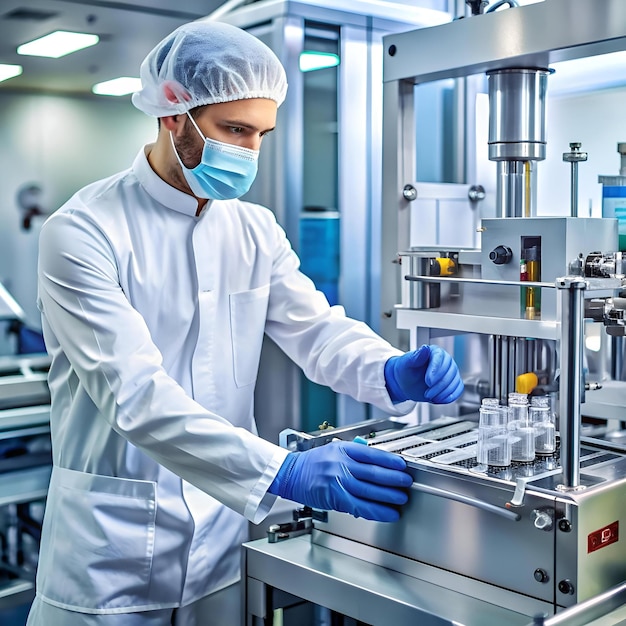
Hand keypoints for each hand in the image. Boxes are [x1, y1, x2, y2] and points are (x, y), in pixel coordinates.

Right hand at [268, 441, 411, 521]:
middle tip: (407, 482)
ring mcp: (338, 481)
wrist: (290, 474)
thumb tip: (374, 454)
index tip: (402, 466)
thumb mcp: (332, 450)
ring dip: (389, 495)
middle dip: (394, 479)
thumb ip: (353, 452)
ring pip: (370, 490)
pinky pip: (360, 506)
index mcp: (343, 449)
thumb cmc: (311, 463)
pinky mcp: (335, 497)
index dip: (390, 461)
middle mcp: (341, 464)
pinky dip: (377, 510)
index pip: (372, 454)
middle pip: (374, 472)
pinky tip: (388, 512)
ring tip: (402, 498)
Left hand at [384, 345, 463, 403]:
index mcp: (434, 352)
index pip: (440, 358)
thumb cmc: (406, 371)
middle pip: (450, 372)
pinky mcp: (453, 383)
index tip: (428, 381)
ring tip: (429, 396)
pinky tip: (438, 399)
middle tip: (426, 393)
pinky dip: (449, 397)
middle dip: (438, 385)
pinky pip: (458, 389)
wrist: (406, 383)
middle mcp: (445, 360)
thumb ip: (416, 356)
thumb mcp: (406, 363)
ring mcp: (451, 372)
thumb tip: (425, 348)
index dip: (435, 370)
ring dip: (443, 393)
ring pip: (454, 382)